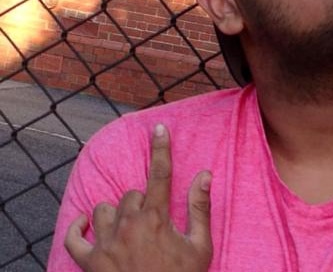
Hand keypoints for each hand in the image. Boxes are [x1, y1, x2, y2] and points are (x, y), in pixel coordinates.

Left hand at [65, 124, 212, 271]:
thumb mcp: (200, 246)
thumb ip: (200, 207)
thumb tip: (205, 174)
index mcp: (156, 218)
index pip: (159, 174)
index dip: (161, 148)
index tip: (159, 128)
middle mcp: (128, 225)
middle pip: (130, 194)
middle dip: (142, 201)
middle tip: (153, 221)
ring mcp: (106, 244)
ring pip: (104, 210)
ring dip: (116, 213)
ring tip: (127, 227)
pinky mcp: (89, 263)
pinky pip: (74, 236)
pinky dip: (79, 227)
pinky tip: (86, 223)